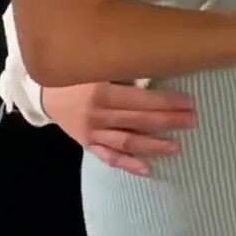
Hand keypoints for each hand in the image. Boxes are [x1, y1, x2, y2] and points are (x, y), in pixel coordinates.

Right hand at [41, 81, 195, 176]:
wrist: (44, 92)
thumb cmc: (77, 74)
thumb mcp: (98, 66)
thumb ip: (124, 72)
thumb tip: (158, 72)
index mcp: (103, 91)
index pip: (142, 99)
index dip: (168, 102)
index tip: (190, 102)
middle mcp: (98, 114)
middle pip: (140, 120)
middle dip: (169, 121)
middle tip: (192, 121)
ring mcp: (93, 132)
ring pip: (128, 141)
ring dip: (154, 146)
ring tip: (177, 147)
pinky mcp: (88, 144)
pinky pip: (110, 157)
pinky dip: (129, 164)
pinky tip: (148, 170)